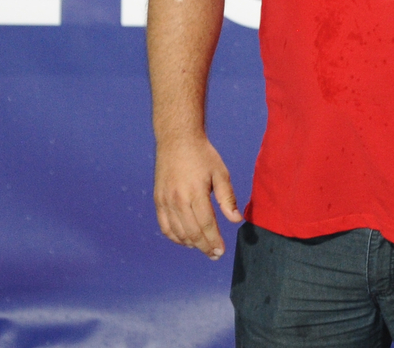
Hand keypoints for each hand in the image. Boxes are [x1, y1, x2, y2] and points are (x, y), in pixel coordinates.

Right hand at [153, 136, 242, 259]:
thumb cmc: (203, 155)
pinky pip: (164, 225)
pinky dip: (174, 237)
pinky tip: (185, 240)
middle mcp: (178, 200)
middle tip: (215, 254)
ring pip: (177, 232)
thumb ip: (227, 198)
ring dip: (190, 244)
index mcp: (195, 193)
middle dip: (204, 247)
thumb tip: (236, 220)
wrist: (178, 140)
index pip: (206, 225)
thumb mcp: (220, 173)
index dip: (214, 241)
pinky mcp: (158, 200)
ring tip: (203, 247)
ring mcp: (165, 201)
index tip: (221, 251)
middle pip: (192, 232)